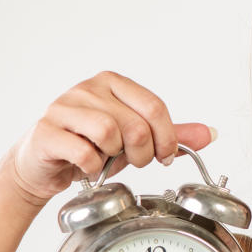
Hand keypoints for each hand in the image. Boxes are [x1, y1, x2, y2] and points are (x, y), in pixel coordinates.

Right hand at [6, 70, 216, 205]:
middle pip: (135, 123)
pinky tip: (86, 168)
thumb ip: (169, 134)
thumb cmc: (90, 147)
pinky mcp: (46, 131)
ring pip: (109, 132)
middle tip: (132, 162)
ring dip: (114, 157)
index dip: (166, 138)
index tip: (163, 156)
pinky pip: (83, 151)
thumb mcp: (134, 140)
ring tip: (105, 161)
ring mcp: (64, 107)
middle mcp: (88, 89)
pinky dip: (91, 167)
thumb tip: (209, 133)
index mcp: (113, 83)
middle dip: (142, 153)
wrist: (43, 165)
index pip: (154, 106)